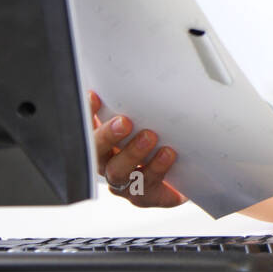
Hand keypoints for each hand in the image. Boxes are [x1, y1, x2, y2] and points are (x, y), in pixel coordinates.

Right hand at [89, 90, 186, 207]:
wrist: (186, 175)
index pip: (87, 126)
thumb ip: (138, 104)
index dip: (86, 112)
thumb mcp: (148, 119)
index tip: (93, 96)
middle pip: (96, 153)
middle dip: (108, 136)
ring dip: (134, 153)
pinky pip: (146, 186)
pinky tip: (168, 155)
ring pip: (120, 172)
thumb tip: (138, 76)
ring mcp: (124, 183)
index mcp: (103, 142)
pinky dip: (157, 169)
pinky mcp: (144, 196)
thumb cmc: (159, 142)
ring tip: (151, 136)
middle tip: (124, 122)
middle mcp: (108, 163)